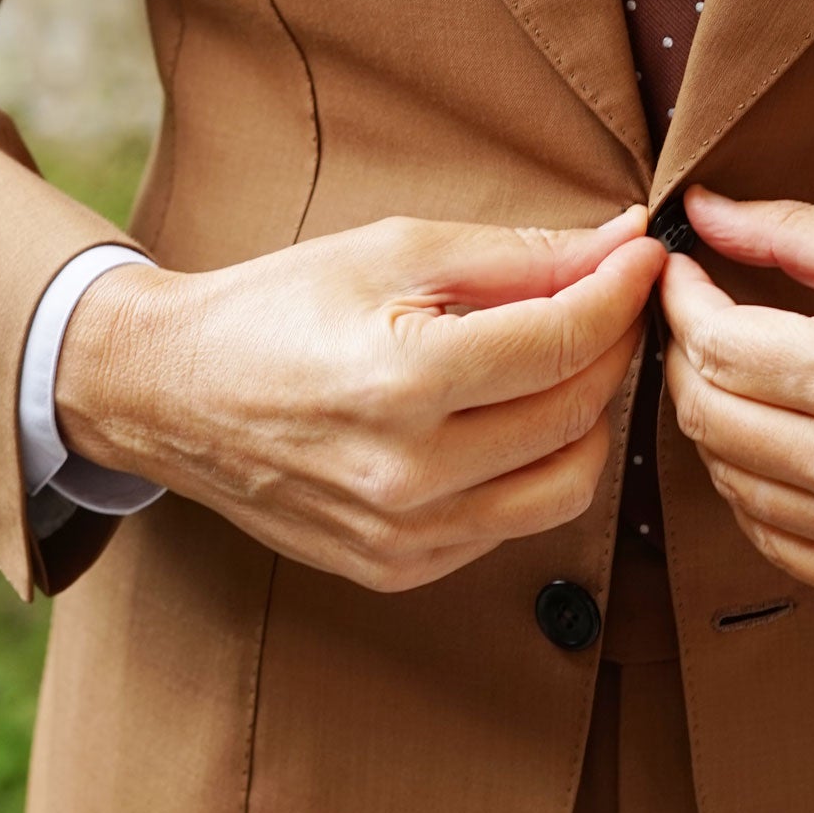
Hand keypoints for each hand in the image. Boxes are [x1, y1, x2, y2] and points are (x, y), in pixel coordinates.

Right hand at [56, 210, 664, 591]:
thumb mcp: (393, 251)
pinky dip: (528, 469)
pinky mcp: (397, 569)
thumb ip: (519, 255)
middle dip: (611, 349)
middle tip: (606, 303)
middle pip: (576, 414)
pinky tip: (498, 422)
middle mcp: (408, 472)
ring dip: (585, 421)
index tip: (642, 258)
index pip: (564, 341)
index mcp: (403, 379)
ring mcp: (403, 534)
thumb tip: (622, 243)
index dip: (621, 293)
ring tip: (558, 367)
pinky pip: (511, 526)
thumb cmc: (277, 308)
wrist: (171, 395)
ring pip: (566, 486)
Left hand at [660, 189, 813, 608]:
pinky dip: (758, 493)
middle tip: (706, 322)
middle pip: (706, 418)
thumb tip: (703, 214)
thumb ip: (796, 234)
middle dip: (686, 359)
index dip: (681, 301)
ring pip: (731, 485)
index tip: (683, 274)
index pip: (713, 344)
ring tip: (748, 380)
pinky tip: (782, 448)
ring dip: (719, 425)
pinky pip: (778, 544)